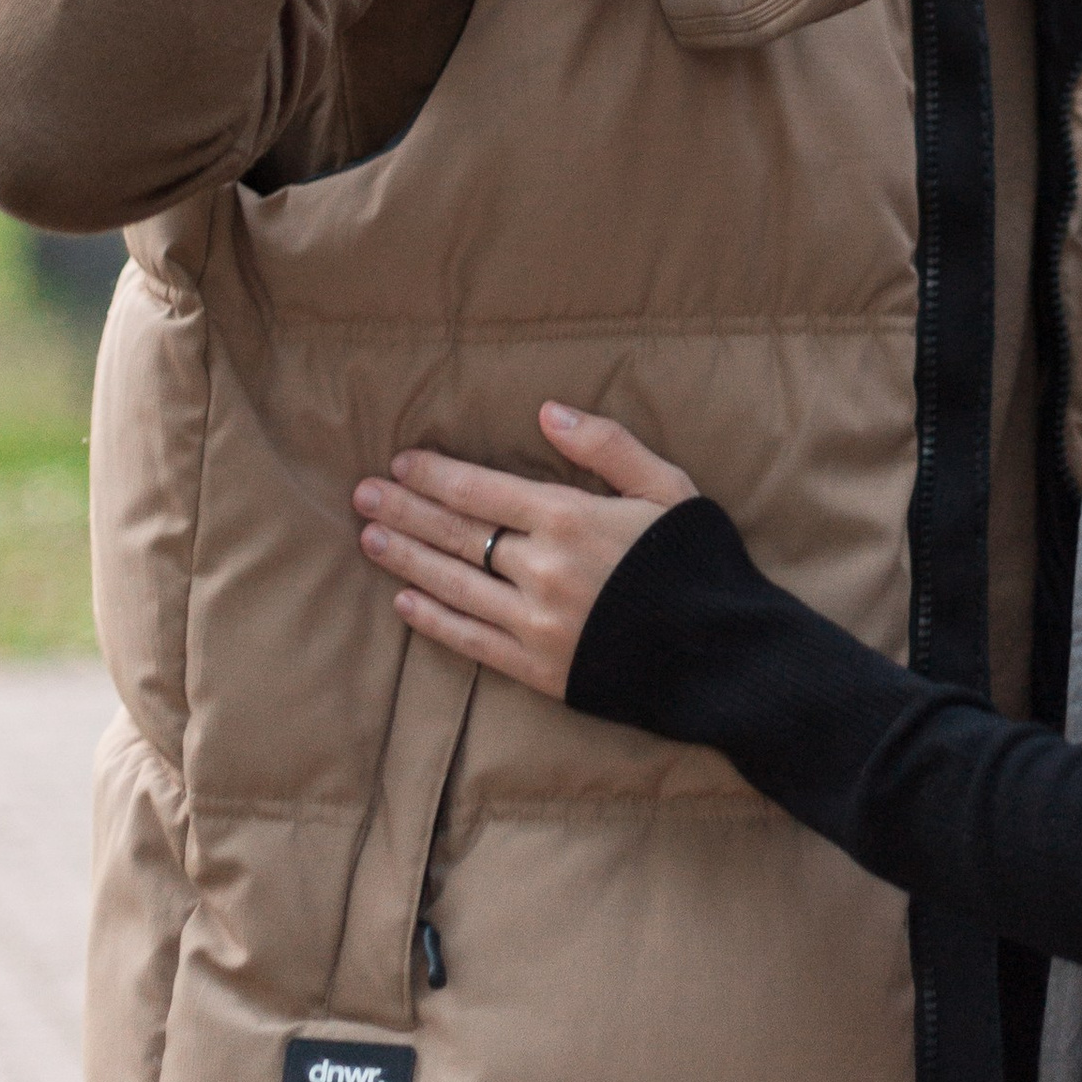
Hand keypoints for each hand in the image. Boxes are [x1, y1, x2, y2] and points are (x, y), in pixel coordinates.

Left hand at [354, 404, 697, 699]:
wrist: (720, 653)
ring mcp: (535, 623)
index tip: (401, 464)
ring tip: (369, 540)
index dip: (436, 476)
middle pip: (458, 534)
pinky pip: (472, 642)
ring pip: (454, 585)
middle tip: (362, 496)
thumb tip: (547, 411)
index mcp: (569, 518)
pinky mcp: (538, 669)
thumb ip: (607, 446)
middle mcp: (541, 569)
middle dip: (405, 511)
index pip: (482, 491)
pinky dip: (434, 621)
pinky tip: (405, 603)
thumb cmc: (696, 561)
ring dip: (407, 560)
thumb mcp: (666, 487)